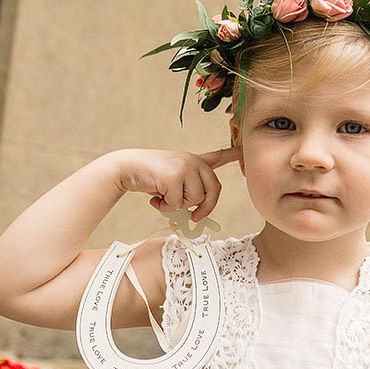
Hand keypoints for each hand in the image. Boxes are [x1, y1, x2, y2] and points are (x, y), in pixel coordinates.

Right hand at [113, 147, 242, 222]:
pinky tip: (154, 196)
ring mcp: (185, 167)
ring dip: (177, 206)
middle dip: (203, 208)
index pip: (218, 157)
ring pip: (195, 200)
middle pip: (213, 191)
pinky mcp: (175, 176)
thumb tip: (198, 213)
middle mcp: (193, 161)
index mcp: (195, 160)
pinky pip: (177, 204)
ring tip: (162, 196)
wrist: (126, 168)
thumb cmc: (149, 176)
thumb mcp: (173, 178)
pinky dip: (165, 206)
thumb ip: (188, 189)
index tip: (244, 151)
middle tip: (194, 217)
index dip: (232, 155)